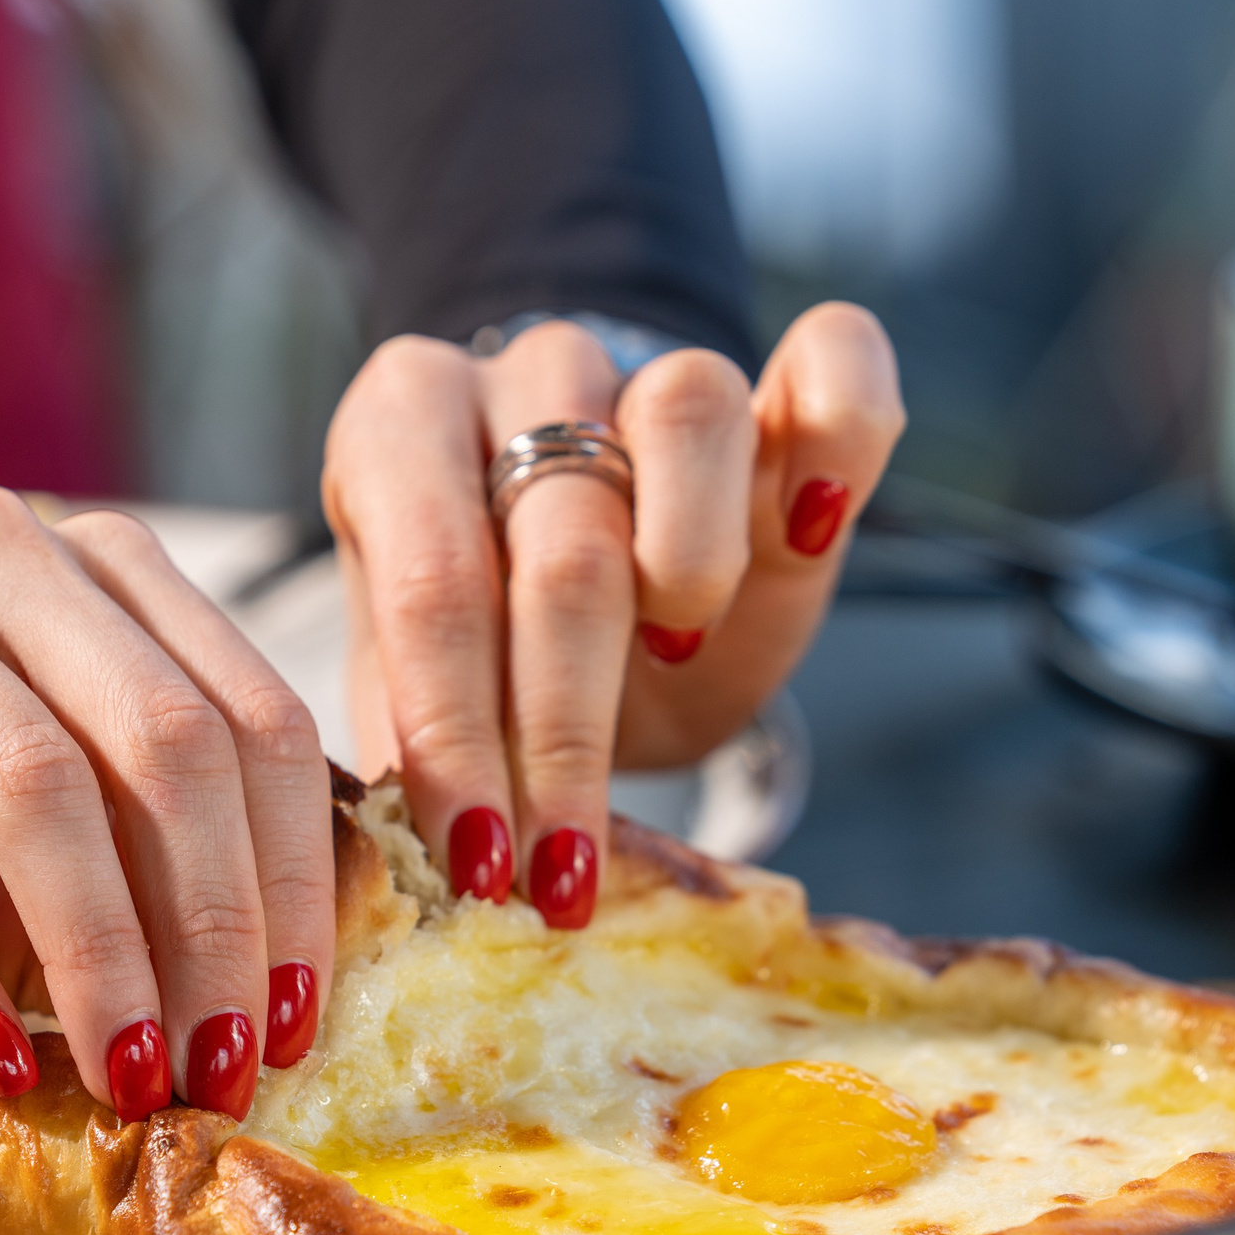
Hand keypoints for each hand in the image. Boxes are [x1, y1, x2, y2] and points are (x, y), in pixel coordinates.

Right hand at [0, 490, 334, 1118]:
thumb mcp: (74, 867)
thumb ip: (180, 879)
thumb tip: (312, 993)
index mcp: (109, 571)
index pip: (253, 718)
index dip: (294, 878)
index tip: (300, 1022)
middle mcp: (3, 550)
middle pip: (168, 742)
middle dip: (214, 926)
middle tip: (226, 1070)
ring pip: (39, 783)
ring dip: (100, 954)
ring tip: (131, 1079)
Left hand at [323, 303, 902, 924]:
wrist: (589, 614)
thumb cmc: (490, 662)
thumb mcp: (423, 702)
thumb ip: (405, 751)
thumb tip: (395, 874)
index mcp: (398, 430)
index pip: (428, 583)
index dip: (456, 736)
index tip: (478, 867)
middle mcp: (526, 373)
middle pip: (562, 535)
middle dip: (562, 727)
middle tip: (563, 865)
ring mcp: (655, 368)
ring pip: (688, 412)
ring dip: (689, 565)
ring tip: (674, 655)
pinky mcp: (783, 389)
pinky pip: (835, 360)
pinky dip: (840, 433)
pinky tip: (814, 528)